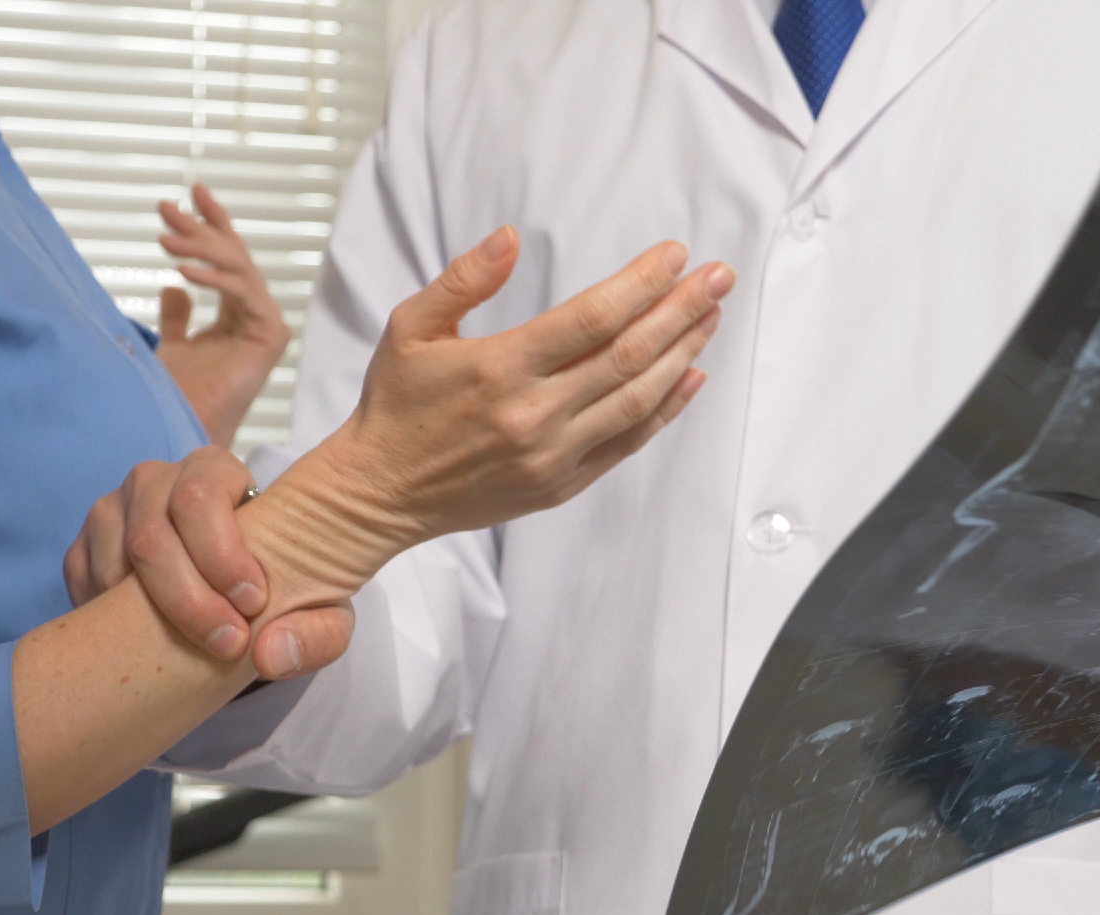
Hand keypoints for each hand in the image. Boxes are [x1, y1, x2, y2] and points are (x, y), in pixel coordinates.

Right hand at [64, 448, 352, 677]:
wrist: (234, 597)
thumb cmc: (280, 590)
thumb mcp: (320, 614)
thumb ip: (318, 635)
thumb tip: (271, 654)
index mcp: (217, 471)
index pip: (202, 496)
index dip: (222, 555)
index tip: (253, 606)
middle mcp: (158, 479)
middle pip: (152, 533)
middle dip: (188, 598)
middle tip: (225, 643)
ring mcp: (113, 509)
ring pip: (113, 560)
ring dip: (146, 615)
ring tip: (188, 648)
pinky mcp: (82, 546)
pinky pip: (82, 580)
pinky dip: (108, 617)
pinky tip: (144, 640)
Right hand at [70, 227, 730, 676]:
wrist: (380, 492)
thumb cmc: (396, 404)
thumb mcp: (411, 326)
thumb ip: (463, 280)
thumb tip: (510, 238)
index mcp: (499, 368)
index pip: (592, 317)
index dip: (642, 283)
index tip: (675, 255)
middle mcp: (533, 414)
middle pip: (629, 355)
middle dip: (682, 311)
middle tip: (719, 278)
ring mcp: (552, 455)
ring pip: (637, 400)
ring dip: (682, 354)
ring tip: (710, 317)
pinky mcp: (560, 485)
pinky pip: (627, 443)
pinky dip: (665, 410)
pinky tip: (690, 376)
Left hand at [154, 184, 292, 444]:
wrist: (184, 426)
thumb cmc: (178, 395)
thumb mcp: (172, 345)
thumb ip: (177, 317)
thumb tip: (171, 285)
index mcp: (236, 314)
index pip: (226, 257)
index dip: (211, 222)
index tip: (188, 192)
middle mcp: (255, 316)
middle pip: (233, 256)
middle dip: (200, 228)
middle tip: (165, 208)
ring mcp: (266, 325)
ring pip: (239, 270)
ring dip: (202, 249)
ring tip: (165, 240)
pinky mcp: (270, 338)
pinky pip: (245, 295)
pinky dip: (216, 279)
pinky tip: (184, 271)